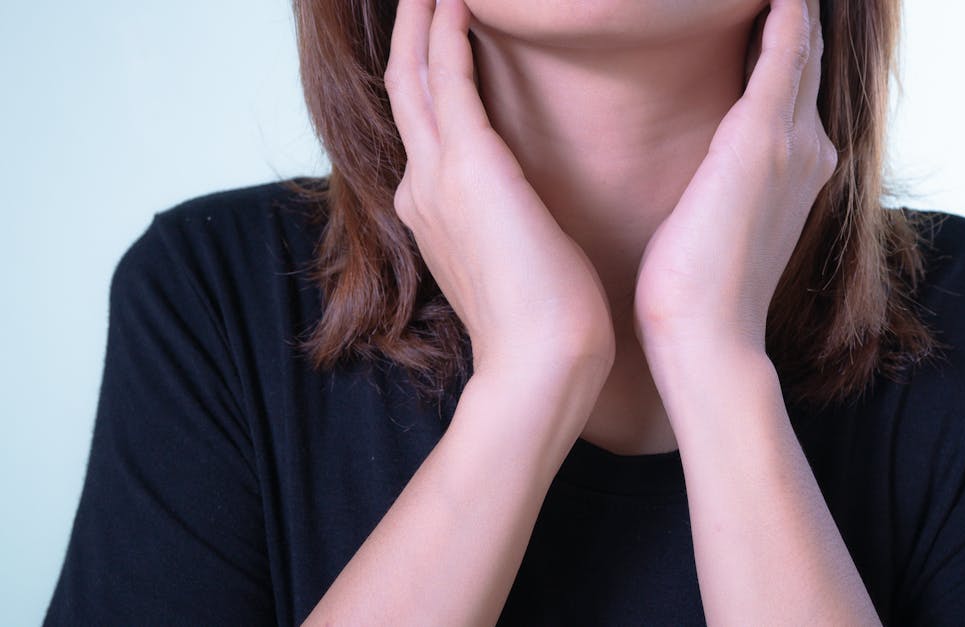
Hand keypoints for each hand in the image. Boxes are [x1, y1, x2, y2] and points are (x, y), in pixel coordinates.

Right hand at [385, 0, 615, 374]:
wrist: (540, 363)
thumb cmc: (544, 322)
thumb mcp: (516, 261)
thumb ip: (506, 227)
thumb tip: (525, 215)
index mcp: (433, 212)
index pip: (423, 127)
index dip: (424, 76)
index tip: (438, 38)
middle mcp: (422, 188)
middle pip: (404, 90)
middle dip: (410, 34)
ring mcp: (437, 176)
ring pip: (414, 74)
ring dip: (422, 21)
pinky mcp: (469, 165)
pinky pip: (447, 77)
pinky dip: (447, 33)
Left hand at [632, 0, 834, 359]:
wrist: (709, 338)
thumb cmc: (699, 292)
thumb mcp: (718, 224)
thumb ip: (725, 187)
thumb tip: (705, 178)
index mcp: (797, 170)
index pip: (795, 86)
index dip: (787, 43)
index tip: (770, 5)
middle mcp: (809, 149)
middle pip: (806, 58)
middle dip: (796, 15)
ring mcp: (793, 142)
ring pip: (800, 47)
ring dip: (792, 9)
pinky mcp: (761, 139)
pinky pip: (782, 51)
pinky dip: (784, 14)